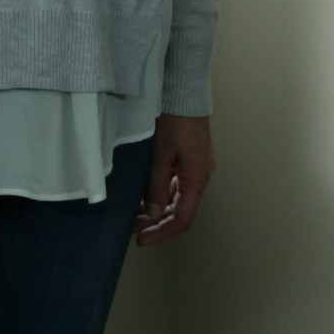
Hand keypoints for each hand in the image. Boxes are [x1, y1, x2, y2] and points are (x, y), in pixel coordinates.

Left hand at [136, 114, 213, 244]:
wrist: (185, 93)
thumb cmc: (174, 122)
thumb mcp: (160, 156)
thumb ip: (156, 186)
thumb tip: (154, 214)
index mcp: (196, 179)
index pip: (182, 219)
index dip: (162, 233)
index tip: (141, 240)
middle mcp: (200, 177)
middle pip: (180, 210)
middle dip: (156, 222)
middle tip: (132, 229)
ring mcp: (197, 167)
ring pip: (177, 197)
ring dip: (157, 208)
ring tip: (134, 214)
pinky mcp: (191, 158)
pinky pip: (177, 183)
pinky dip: (161, 192)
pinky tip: (144, 195)